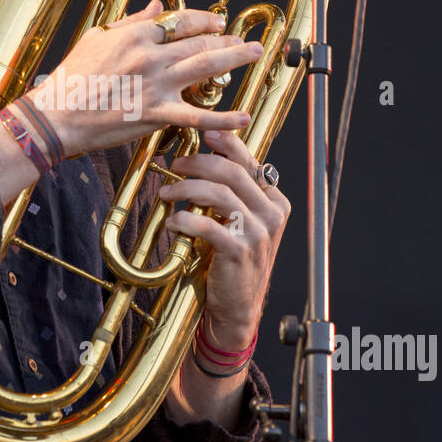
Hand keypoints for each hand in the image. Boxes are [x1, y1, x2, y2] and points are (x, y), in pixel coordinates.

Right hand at [23, 0, 262, 157]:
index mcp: (135, 35)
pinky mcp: (155, 114)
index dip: (204, 20)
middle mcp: (150, 55)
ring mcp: (155, 85)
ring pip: (204, 67)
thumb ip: (130, 23)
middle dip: (227, 39)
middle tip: (246, 40)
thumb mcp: (97, 39)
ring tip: (254, 54)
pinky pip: (196, 116)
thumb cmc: (71, 78)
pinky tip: (242, 116)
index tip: (218, 22)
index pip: (180, 21)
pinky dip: (222, 118)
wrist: (56, 114)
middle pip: (199, 42)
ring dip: (234, 59)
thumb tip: (153, 7)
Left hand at [159, 129, 290, 349]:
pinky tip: (173, 223)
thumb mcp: (240, 223)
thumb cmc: (232, 262)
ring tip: (167, 193)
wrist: (237, 308)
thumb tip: (207, 158)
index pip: (250, 162)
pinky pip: (208, 225)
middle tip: (175, 165)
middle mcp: (272, 214)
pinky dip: (185, 219)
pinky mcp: (240, 251)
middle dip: (199, 162)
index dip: (226, 143)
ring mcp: (259, 233)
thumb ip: (233, 194)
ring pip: (220, 193)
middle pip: (233, 172)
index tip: (204, 133)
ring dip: (187, 188)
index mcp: (275, 202)